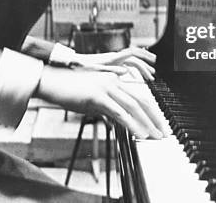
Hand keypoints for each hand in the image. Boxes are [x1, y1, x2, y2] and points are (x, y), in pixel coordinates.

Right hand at [35, 66, 168, 138]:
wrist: (51, 81)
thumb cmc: (68, 90)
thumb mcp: (91, 101)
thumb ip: (106, 109)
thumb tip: (116, 122)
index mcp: (113, 81)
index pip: (138, 96)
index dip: (151, 111)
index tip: (158, 124)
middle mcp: (113, 81)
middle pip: (141, 100)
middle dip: (155, 117)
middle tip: (164, 132)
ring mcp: (106, 87)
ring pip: (133, 106)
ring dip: (147, 123)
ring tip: (155, 136)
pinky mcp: (97, 96)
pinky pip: (119, 112)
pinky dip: (132, 123)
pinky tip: (139, 133)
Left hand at [73, 47, 155, 80]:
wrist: (71, 65)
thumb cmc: (82, 67)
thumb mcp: (97, 71)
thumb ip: (113, 71)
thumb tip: (127, 71)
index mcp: (113, 57)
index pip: (133, 53)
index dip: (144, 56)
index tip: (153, 61)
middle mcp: (114, 57)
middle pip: (135, 57)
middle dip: (146, 63)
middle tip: (155, 71)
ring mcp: (112, 61)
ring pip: (131, 62)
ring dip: (140, 68)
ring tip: (149, 76)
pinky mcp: (109, 66)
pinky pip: (125, 66)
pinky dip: (132, 71)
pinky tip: (135, 79)